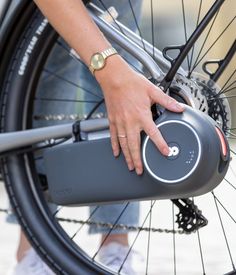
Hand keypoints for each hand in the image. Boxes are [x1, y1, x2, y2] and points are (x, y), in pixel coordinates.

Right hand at [96, 56, 183, 174]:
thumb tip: (179, 108)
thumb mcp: (152, 90)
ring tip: (130, 166)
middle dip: (138, 160)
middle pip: (134, 145)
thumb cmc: (132, 83)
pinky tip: (116, 153)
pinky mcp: (112, 121)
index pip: (153, 134)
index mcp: (142, 115)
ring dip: (127, 157)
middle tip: (140, 170)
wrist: (114, 77)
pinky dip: (114, 146)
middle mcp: (130, 122)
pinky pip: (113, 136)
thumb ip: (166, 101)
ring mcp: (120, 123)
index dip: (160, 144)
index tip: (165, 152)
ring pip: (124, 144)